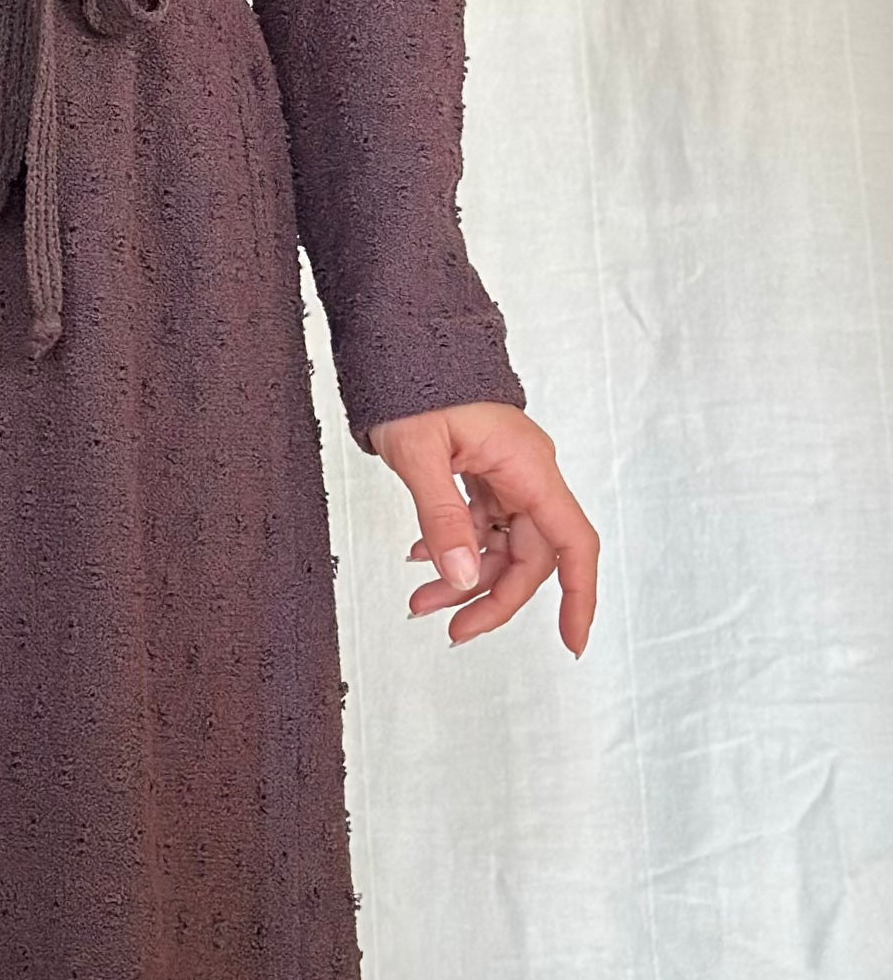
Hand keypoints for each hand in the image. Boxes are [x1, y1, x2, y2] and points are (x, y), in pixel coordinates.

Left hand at [365, 402, 598, 655]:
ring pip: (501, 543)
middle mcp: (526, 472)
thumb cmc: (411, 379)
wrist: (400, 337)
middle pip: (529, 555)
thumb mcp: (419, 451)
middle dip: (492, 597)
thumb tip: (460, 576)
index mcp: (528, 466)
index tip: (572, 642)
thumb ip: (441, 515)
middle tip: (451, 630)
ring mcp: (505, 471)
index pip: (572, 542)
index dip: (578, 595)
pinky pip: (481, 521)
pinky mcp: (483, 469)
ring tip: (420, 602)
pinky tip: (422, 558)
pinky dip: (455, 544)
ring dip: (465, 576)